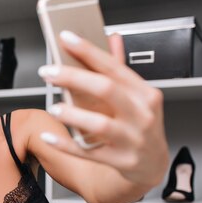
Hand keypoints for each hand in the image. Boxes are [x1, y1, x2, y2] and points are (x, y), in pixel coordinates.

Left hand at [39, 31, 168, 186]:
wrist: (153, 164)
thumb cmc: (140, 126)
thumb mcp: (137, 97)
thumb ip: (119, 70)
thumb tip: (111, 38)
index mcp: (145, 94)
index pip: (114, 67)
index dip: (88, 51)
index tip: (66, 38)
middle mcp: (142, 115)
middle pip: (106, 90)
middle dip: (74, 78)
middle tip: (48, 72)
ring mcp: (132, 139)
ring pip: (100, 124)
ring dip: (73, 115)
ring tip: (53, 107)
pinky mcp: (120, 161)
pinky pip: (88, 152)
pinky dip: (66, 144)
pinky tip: (49, 137)